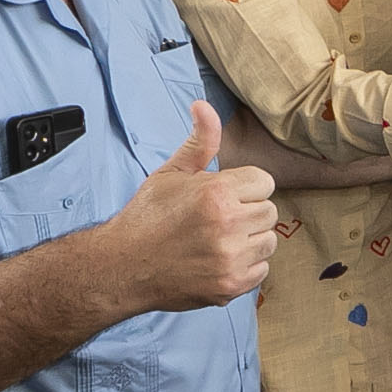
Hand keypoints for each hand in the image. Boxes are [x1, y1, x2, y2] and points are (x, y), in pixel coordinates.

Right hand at [113, 103, 278, 310]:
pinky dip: (245, 267)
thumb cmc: (146, 217)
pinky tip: (218, 260)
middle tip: (216, 220)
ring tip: (217, 240)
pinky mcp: (230, 286)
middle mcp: (227, 225)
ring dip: (249, 240)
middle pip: (269, 211)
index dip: (243, 188)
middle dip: (247, 212)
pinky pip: (261, 270)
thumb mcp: (171, 173)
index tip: (222, 197)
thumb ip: (199, 141)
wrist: (121, 267)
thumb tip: (204, 105)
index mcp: (217, 193)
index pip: (265, 182)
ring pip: (268, 241)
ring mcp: (230, 258)